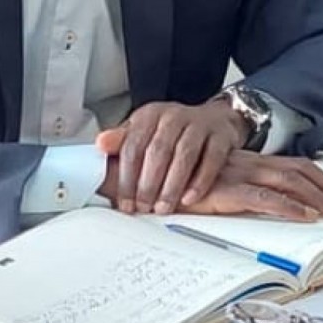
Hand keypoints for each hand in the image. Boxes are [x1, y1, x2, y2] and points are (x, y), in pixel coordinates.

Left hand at [96, 96, 248, 215]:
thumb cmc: (173, 131)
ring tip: (164, 207)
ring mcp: (199, 124)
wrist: (214, 118)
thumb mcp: (144, 132)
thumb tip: (101, 144)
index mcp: (150, 115)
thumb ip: (123, 141)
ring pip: (184, 154)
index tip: (125, 201)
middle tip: (143, 207)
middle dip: (148, 183)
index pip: (133, 145)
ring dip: (172, 184)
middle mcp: (174, 116)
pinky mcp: (221, 135)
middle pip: (158, 150)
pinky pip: (211, 158)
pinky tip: (190, 198)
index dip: (127, 176)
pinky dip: (201, 180)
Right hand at [180, 151, 322, 220]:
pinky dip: (287, 206)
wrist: (147, 173)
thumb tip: (271, 207)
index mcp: (251, 161)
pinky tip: (303, 215)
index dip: (322, 179)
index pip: (297, 165)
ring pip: (289, 181)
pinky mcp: (225, 190)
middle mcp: (250, 163)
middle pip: (301, 170)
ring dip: (317, 197)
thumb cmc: (181, 182)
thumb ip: (243, 190)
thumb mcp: (219, 183)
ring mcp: (239, 174)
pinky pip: (263, 197)